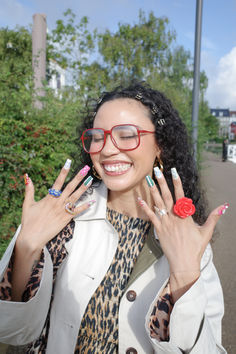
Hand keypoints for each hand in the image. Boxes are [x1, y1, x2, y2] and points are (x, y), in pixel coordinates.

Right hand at [18, 161, 92, 251]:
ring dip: (83, 188)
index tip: (69, 162)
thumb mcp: (28, 204)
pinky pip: (77, 211)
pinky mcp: (66, 219)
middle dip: (78, 177)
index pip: (58, 182)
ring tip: (90, 180)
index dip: (64, 172)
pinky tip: (92, 201)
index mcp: (49, 198)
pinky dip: (85, 206)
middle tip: (85, 169)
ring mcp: (63, 211)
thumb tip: (27, 177)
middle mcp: (57, 203)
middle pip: (70, 187)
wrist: (32, 238)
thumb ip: (29, 190)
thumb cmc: (29, 221)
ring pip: (75, 197)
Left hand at [138, 167, 227, 300]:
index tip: (174, 172)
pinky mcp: (159, 230)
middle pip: (167, 196)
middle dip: (162, 182)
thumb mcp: (206, 232)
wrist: (184, 263)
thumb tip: (224, 206)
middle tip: (157, 170)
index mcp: (185, 216)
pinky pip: (151, 216)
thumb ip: (214, 218)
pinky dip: (145, 208)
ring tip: (148, 180)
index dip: (177, 183)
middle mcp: (174, 217)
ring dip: (153, 191)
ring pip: (158, 204)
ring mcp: (165, 223)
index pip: (181, 195)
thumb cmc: (195, 248)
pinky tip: (140, 199)